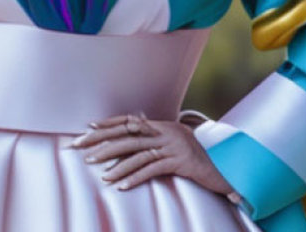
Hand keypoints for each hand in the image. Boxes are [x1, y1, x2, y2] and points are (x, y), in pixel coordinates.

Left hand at [70, 113, 237, 196]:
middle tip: (82, 149)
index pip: (130, 121)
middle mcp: (166, 131)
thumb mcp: (173, 144)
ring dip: (117, 165)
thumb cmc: (194, 159)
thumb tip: (130, 140)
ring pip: (138, 154)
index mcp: (162, 125)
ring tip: (102, 174)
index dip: (109, 124)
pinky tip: (122, 185)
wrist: (223, 169)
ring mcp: (173, 146)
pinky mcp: (180, 162)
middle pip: (128, 135)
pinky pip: (153, 169)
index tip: (88, 128)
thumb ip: (154, 140)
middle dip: (103, 142)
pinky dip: (136, 178)